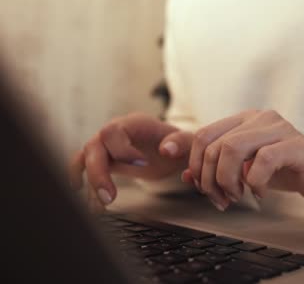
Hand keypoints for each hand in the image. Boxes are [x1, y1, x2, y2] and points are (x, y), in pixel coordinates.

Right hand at [69, 113, 193, 207]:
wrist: (175, 151)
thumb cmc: (181, 144)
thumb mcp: (188, 142)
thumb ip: (181, 142)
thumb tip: (166, 150)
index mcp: (135, 123)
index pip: (113, 131)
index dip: (120, 150)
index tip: (141, 165)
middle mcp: (116, 132)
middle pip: (93, 146)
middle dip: (97, 173)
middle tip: (110, 198)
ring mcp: (107, 146)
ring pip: (86, 159)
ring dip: (90, 183)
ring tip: (100, 207)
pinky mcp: (105, 161)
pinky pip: (87, 172)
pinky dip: (88, 188)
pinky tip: (95, 207)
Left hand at [183, 110, 303, 210]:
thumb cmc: (280, 169)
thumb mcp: (242, 168)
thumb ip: (214, 167)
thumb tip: (185, 175)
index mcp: (243, 119)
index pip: (203, 135)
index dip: (195, 164)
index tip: (201, 187)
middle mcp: (259, 118)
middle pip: (215, 145)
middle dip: (211, 179)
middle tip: (222, 199)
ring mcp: (278, 128)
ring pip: (233, 149)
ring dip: (229, 181)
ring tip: (239, 196)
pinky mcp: (295, 144)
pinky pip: (263, 160)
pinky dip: (255, 182)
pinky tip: (260, 192)